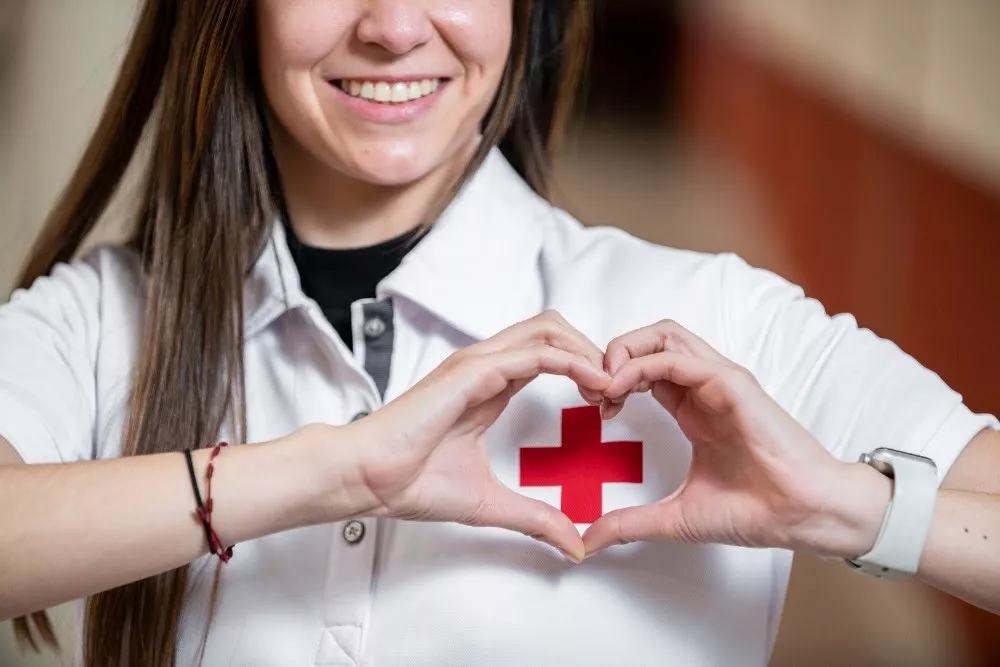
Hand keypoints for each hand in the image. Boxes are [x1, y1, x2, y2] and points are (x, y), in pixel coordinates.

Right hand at [347, 311, 609, 561]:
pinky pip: (535, 353)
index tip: (608, 404)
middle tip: (616, 390)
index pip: (549, 353)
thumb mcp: (491, 502)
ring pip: (548, 330)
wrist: (367, 479)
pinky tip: (595, 384)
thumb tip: (574, 544)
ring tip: (611, 386)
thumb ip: (535, 517)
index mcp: (489, 385)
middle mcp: (486, 366)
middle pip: (554, 329)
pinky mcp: (472, 372)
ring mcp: (478, 364)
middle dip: (592, 351)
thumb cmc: (410, 482)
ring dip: (588, 352)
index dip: (585, 369)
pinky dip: (572, 362)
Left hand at [584, 320, 887, 558]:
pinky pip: (676, 357)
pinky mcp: (730, 382)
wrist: (803, 516)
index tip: (595, 410)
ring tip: (602, 385)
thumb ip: (629, 523)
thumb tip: (589, 540)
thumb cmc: (755, 511)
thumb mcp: (675, 517)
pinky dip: (640, 365)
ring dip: (623, 351)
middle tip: (590, 390)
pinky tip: (619, 389)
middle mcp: (704, 387)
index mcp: (694, 409)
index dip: (611, 380)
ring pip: (663, 335)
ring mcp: (718, 381)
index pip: (644, 369)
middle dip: (612, 355)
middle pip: (651, 340)